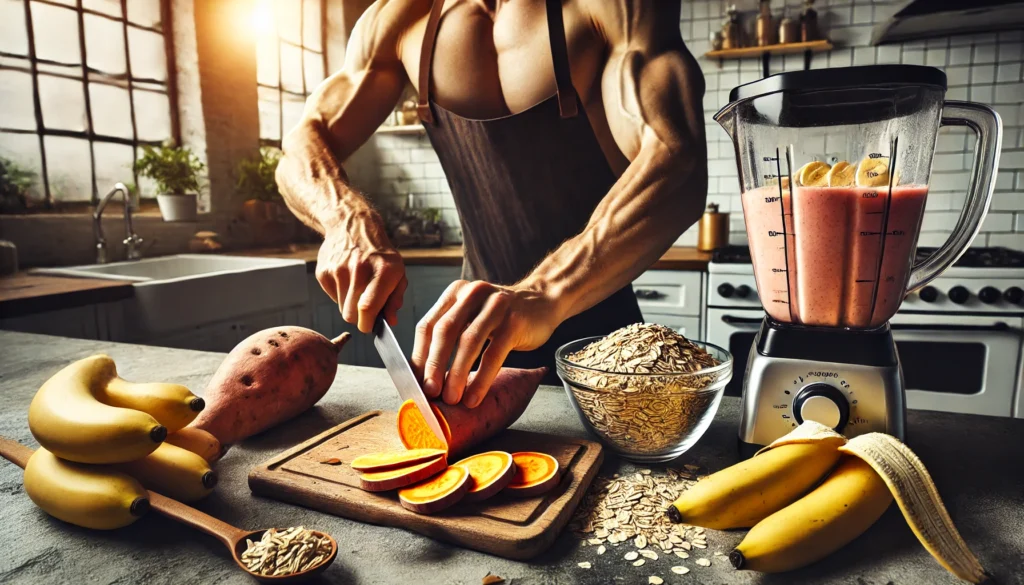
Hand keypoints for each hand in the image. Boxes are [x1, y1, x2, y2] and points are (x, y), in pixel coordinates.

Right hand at [315, 209, 406, 332]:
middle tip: (365, 309)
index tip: (369, 326)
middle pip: (350, 314)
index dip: (367, 324)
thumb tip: (390, 321)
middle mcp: (359, 270)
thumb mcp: (397, 272)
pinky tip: (347, 279)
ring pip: (341, 308)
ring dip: (349, 305)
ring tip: (357, 288)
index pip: (368, 308)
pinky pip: (332, 297)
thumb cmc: (379, 255)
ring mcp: (338, 270)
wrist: (353, 226)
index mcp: (383, 271)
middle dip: (359, 318)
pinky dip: (340, 294)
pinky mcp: (323, 272)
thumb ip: (395, 299)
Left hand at [411, 280, 562, 407]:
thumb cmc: (501, 316)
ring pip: (469, 342)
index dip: (419, 356)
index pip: (428, 325)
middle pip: (444, 331)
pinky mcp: (515, 322)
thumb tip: (427, 377)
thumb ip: (451, 335)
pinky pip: (493, 354)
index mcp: (455, 293)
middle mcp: (473, 294)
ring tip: (451, 398)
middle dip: (434, 365)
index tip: (414, 382)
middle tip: (429, 392)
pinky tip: (473, 397)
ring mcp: (495, 306)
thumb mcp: (472, 316)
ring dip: (456, 374)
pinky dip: (481, 379)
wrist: (543, 301)